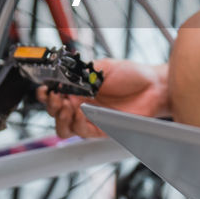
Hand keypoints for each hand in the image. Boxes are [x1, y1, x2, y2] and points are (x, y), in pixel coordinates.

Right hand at [37, 58, 169, 138]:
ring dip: (61, 118)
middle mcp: (82, 105)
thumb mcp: (103, 67)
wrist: (154, 86)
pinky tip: (79, 113)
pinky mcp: (102, 129)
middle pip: (55, 114)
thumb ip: (81, 72)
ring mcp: (91, 118)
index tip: (45, 89)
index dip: (46, 94)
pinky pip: (82, 132)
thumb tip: (63, 75)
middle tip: (56, 98)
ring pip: (64, 128)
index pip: (55, 95)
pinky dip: (77, 124)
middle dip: (51, 106)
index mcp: (79, 89)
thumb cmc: (133, 75)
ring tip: (66, 107)